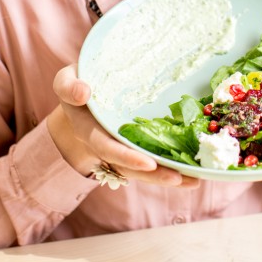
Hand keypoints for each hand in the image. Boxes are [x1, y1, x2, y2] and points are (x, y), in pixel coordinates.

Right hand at [48, 64, 198, 187]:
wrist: (83, 96)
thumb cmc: (77, 84)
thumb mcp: (66, 82)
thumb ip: (68, 86)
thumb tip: (83, 92)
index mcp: (89, 131)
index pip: (108, 148)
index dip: (127, 157)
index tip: (149, 163)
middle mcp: (108, 146)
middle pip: (131, 168)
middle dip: (155, 175)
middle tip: (179, 178)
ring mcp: (124, 149)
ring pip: (146, 170)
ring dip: (169, 175)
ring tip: (194, 180)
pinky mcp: (138, 146)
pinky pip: (155, 159)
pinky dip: (174, 166)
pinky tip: (196, 172)